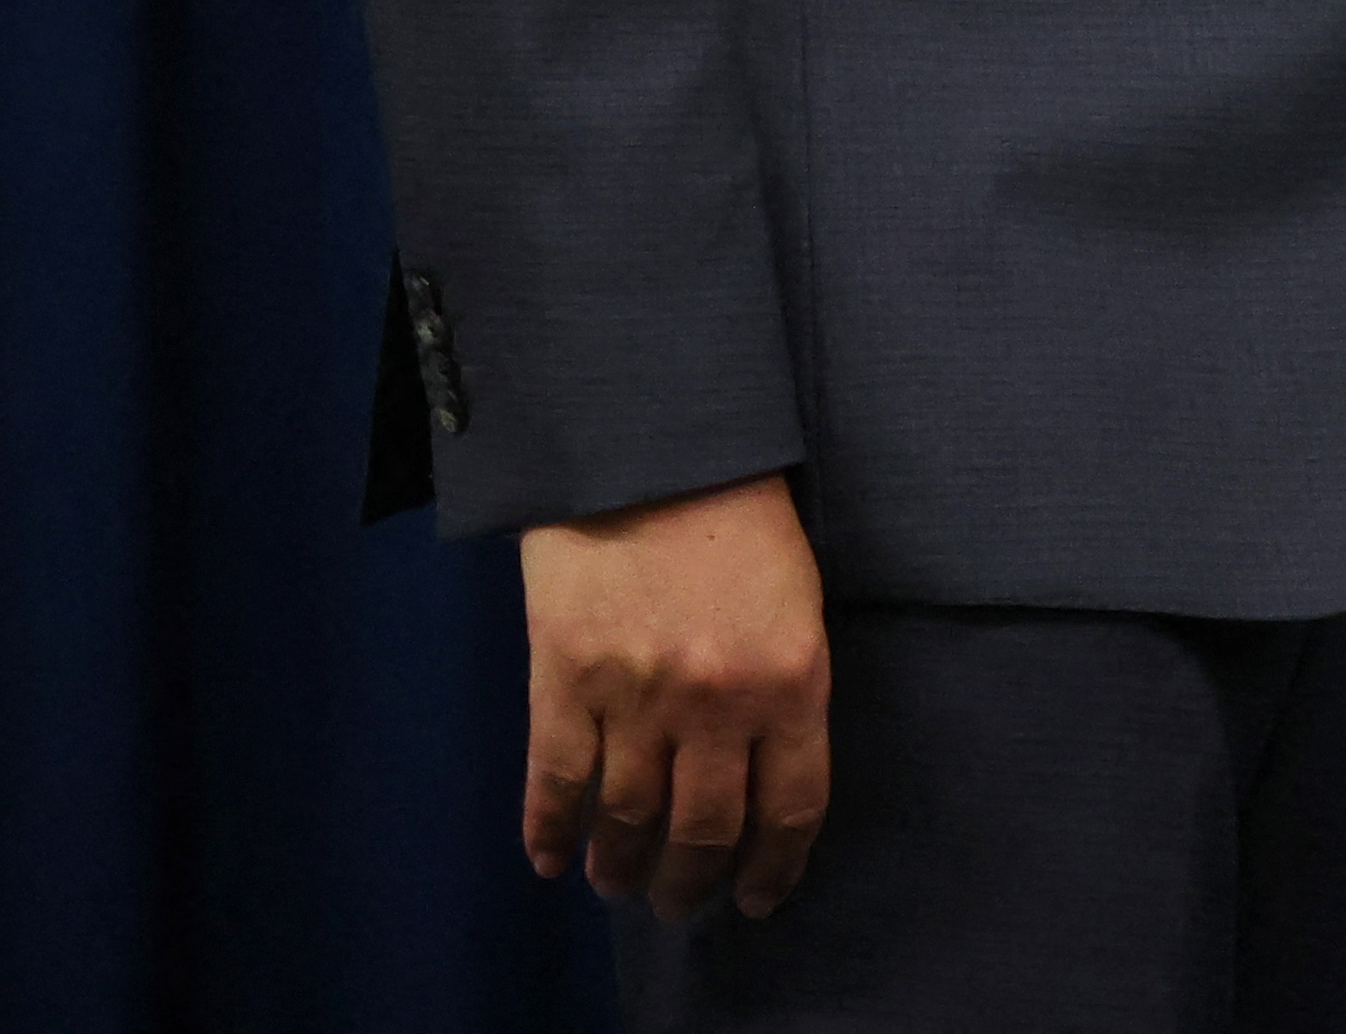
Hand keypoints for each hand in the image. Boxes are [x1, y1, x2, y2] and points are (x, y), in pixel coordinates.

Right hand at [515, 471, 833, 919]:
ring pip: (629, 820)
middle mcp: (718, 701)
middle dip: (691, 883)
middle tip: (680, 902)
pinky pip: (557, 782)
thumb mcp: (794, 599)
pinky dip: (550, 833)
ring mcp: (638, 695)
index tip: (759, 897)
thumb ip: (785, 687)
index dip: (774, 867)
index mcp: (792, 677)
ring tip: (619, 883)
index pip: (790, 807)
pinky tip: (553, 860)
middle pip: (705, 831)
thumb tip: (763, 772)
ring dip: (623, 867)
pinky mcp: (565, 680)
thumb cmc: (735, 514)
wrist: (646, 443)